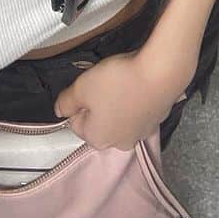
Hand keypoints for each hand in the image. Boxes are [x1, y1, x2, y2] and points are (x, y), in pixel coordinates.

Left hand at [53, 50, 194, 151]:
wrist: (160, 73)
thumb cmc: (116, 82)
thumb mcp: (81, 87)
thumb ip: (65, 102)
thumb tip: (58, 111)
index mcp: (97, 140)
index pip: (76, 122)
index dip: (78, 101)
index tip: (87, 85)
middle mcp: (119, 144)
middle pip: (98, 122)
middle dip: (98, 104)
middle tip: (104, 83)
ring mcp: (140, 134)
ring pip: (118, 117)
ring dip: (117, 102)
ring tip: (122, 82)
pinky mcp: (156, 122)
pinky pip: (137, 112)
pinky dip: (135, 100)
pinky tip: (137, 85)